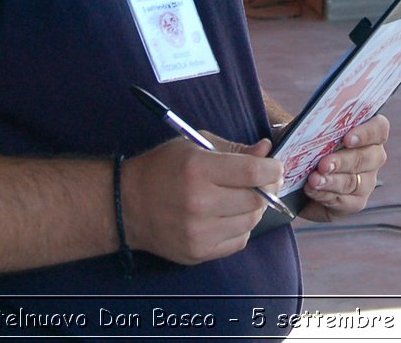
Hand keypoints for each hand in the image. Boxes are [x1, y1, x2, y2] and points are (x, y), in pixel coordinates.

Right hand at [120, 135, 281, 264]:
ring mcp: (198, 233)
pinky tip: (229, 216)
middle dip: (267, 188)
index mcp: (198, 170)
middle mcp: (199, 204)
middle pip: (256, 201)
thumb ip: (234, 149)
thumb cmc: (162, 168)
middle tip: (265, 181)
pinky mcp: (197, 253)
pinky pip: (238, 241)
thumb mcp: (195, 146)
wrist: (125, 205)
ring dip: (255, 209)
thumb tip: (266, 151)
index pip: (252, 173)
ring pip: (250, 222)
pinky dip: (240, 227)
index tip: (275, 166)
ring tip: (243, 197)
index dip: (272, 169)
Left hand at [297, 114, 389, 221]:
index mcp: (368, 133)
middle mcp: (373, 157)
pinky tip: (311, 190)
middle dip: (343, 161)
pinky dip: (325, 195)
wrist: (298, 177)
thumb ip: (312, 126)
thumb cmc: (308, 146)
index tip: (347, 138)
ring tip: (313, 180)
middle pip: (367, 158)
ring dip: (331, 181)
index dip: (366, 133)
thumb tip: (305, 124)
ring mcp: (367, 182)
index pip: (379, 129)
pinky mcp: (355, 203)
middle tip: (323, 164)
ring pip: (354, 182)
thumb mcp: (308, 132)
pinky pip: (344, 201)